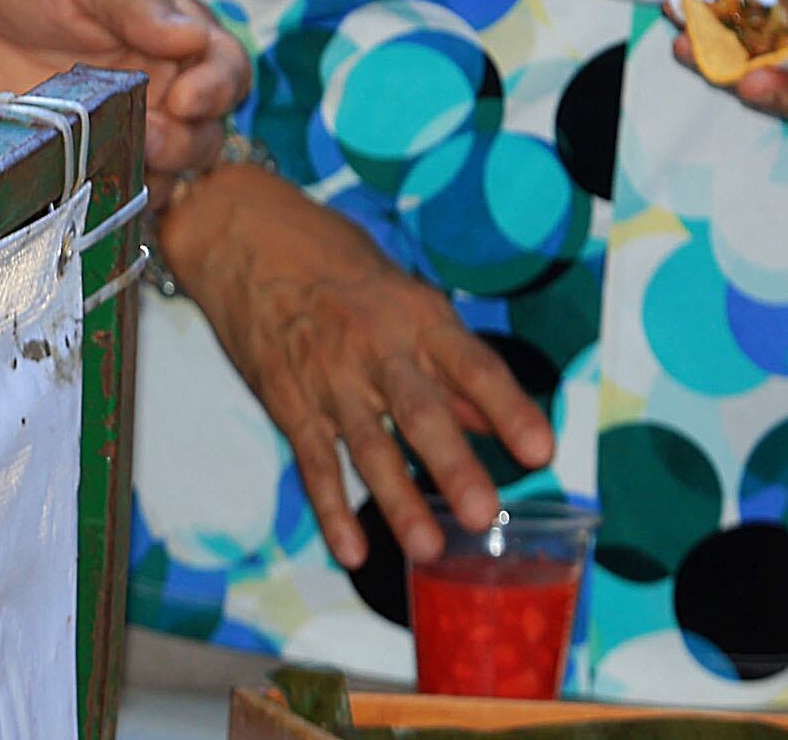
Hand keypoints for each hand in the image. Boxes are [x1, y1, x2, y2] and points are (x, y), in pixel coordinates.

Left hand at [0, 0, 250, 178]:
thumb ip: (137, 0)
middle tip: (151, 134)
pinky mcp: (89, 161)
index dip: (218, 88)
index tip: (187, 99)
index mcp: (175, 34)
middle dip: (188, 140)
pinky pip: (120, 194)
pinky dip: (115, 197)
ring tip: (116, 156)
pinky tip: (91, 183)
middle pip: (208, 131)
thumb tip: (193, 37)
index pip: (226, 66)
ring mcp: (127, 129)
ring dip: (155, 174)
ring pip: (172, 172)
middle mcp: (163, 88)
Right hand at [162, 163, 554, 571]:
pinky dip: (331, 509)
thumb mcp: (405, 296)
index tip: (541, 450)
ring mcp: (330, 379)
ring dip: (398, 501)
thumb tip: (494, 420)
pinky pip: (314, 462)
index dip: (508, 409)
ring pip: (368, 447)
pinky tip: (352, 550)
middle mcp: (378, 349)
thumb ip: (448, 363)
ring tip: (427, 549)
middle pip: (419, 412)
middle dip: (452, 464)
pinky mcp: (290, 403)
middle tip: (481, 513)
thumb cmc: (337, 263)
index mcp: (418, 317)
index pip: (473, 366)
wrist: (246, 238)